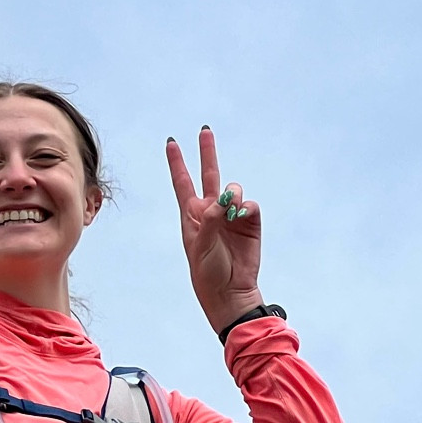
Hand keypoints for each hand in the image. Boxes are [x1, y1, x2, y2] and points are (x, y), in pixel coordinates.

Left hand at [166, 127, 262, 334]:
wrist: (230, 292)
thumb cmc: (208, 273)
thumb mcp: (200, 247)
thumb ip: (210, 219)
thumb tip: (224, 198)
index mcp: (192, 216)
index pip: (183, 183)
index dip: (177, 163)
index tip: (171, 143)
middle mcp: (211, 212)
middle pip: (209, 174)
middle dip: (207, 152)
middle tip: (205, 130)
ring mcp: (231, 216)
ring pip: (233, 189)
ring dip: (232, 195)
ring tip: (230, 211)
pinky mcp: (250, 223)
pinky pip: (249, 204)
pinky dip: (246, 208)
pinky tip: (242, 217)